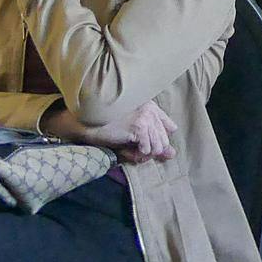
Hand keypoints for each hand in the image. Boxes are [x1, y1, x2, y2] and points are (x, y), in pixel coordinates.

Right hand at [59, 102, 177, 161]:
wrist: (89, 123)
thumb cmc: (109, 127)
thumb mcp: (133, 133)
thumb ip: (154, 141)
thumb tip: (172, 155)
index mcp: (151, 106)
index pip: (170, 127)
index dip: (159, 140)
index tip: (145, 143)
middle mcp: (151, 110)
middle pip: (165, 141)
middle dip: (151, 150)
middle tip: (134, 148)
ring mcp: (146, 117)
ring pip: (158, 147)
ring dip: (144, 153)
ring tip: (130, 149)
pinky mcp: (139, 126)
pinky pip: (148, 149)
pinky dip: (138, 154)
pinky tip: (127, 148)